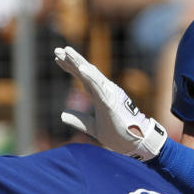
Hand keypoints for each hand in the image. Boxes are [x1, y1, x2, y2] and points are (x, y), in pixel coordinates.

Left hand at [53, 46, 167, 160]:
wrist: (135, 143)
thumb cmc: (118, 134)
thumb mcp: (93, 127)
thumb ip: (79, 120)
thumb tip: (62, 114)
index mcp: (100, 94)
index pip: (83, 77)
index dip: (70, 67)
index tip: (58, 58)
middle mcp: (105, 90)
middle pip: (85, 71)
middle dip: (71, 60)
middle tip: (57, 50)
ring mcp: (109, 93)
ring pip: (91, 74)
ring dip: (78, 62)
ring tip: (66, 52)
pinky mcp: (111, 101)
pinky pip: (99, 86)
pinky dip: (90, 76)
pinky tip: (81, 68)